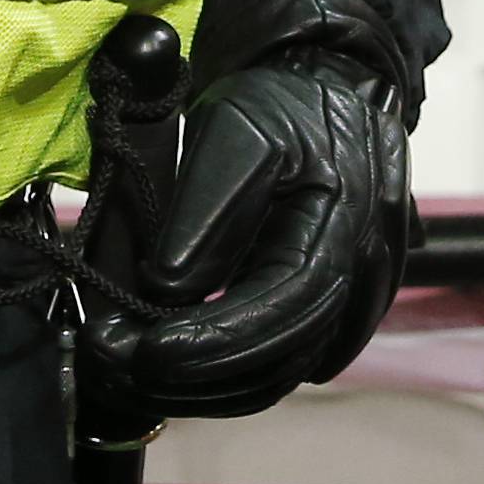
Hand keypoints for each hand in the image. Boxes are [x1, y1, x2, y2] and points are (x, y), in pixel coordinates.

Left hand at [78, 42, 408, 423]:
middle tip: (117, 364)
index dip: (215, 339)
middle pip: (287, 354)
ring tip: (133, 374)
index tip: (143, 351)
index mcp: (344, 217)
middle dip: (199, 374)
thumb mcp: (234, 127)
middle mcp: (365, 270)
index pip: (285, 302)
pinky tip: (181, 375)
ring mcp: (363, 298)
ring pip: (288, 372)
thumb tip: (166, 288)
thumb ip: (208, 207)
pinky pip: (293, 365)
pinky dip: (235, 380)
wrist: (330, 96)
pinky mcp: (346, 315)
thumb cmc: (278, 108)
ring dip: (210, 388)